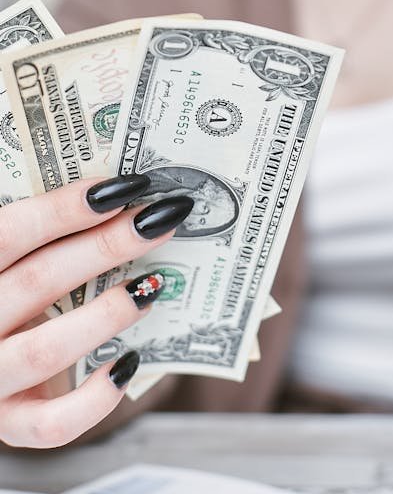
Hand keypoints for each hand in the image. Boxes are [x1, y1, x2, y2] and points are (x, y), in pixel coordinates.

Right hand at [0, 175, 192, 447]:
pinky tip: (129, 362)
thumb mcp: (23, 259)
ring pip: (45, 349)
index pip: (8, 233)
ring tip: (151, 287)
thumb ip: (52, 235)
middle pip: (37, 280)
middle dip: (106, 246)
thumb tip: (128, 195)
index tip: (124, 188)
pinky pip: (53, 423)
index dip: (63, 208)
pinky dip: (96, 397)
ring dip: (106, 314)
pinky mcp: (11, 424)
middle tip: (158, 221)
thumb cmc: (19, 289)